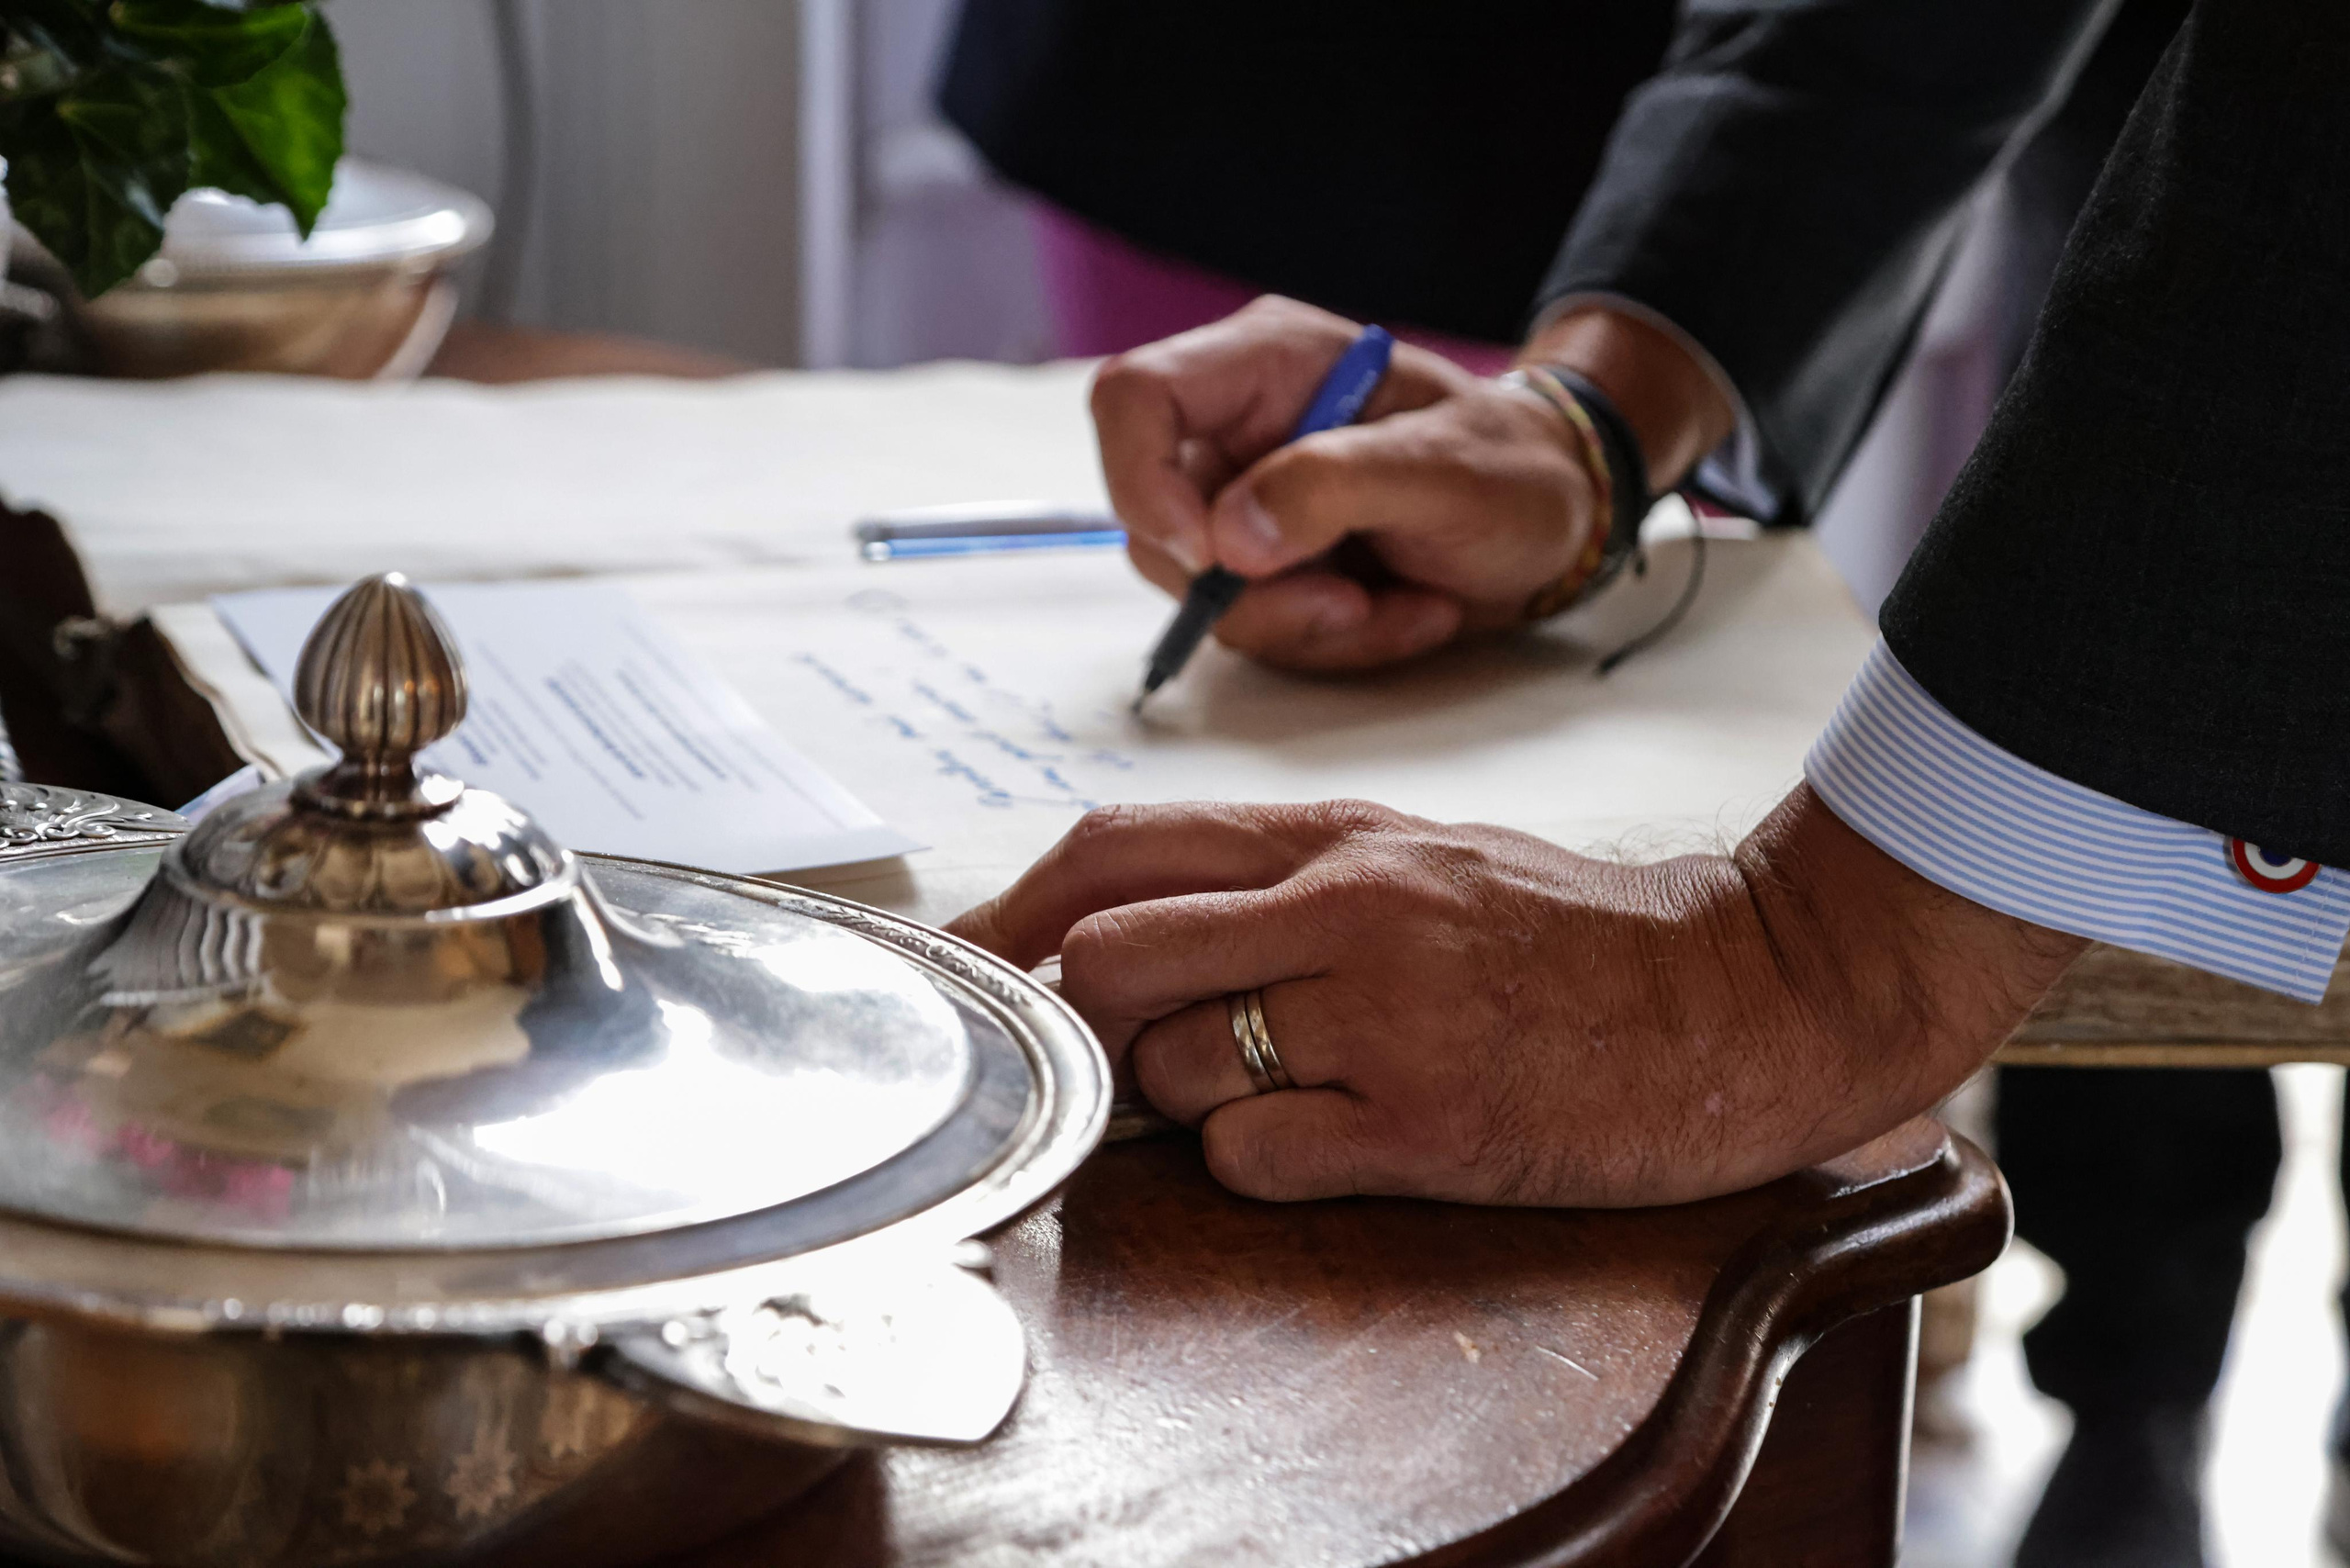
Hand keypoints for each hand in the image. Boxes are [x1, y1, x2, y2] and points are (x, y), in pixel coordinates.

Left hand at [949, 787, 2080, 1207]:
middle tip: (1126, 1059)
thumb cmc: (1574, 933)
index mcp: (1333, 837)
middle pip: (1106, 960)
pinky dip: (1255, 1165)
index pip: (1112, 846)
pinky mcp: (1427, 1127)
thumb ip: (1281, 878)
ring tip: (1271, 1098)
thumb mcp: (1421, 855)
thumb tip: (1132, 919)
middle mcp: (1342, 911)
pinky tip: (1326, 1145)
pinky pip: (1253, 1159)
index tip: (974, 964)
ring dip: (1182, 1105)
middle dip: (1085, 1026)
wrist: (1742, 993)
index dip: (1013, 911)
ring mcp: (1382, 1019)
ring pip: (1170, 1071)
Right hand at [1089, 295, 1734, 672]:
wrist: (1557, 519)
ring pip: (1202, 594)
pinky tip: (1404, 612)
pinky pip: (1255, 630)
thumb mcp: (1445, 469)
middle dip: (1253, 590)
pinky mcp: (1266, 567)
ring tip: (1404, 603)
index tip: (1209, 555)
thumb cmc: (1514, 469)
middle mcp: (1238, 429)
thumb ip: (1333, 487)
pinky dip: (1333, 642)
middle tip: (1351, 600)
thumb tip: (1227, 539)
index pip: (1133, 398)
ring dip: (1306, 626)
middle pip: (1156, 522)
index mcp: (1267, 364)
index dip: (1139, 480)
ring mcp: (1246, 502)